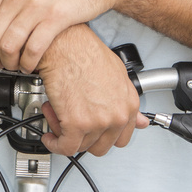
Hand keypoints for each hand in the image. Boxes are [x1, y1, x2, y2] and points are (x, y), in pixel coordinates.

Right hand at [37, 24, 148, 156]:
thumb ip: (127, 100)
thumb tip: (140, 122)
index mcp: (128, 103)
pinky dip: (55, 144)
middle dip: (85, 138)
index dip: (104, 136)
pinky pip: (65, 147)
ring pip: (81, 147)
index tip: (95, 133)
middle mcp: (116, 115)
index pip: (122, 138)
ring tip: (58, 116)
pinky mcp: (76, 124)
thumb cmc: (84, 51)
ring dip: (66, 135)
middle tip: (73, 124)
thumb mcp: (116, 72)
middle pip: (101, 146)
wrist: (64, 43)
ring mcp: (97, 121)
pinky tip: (51, 136)